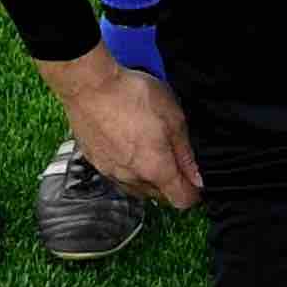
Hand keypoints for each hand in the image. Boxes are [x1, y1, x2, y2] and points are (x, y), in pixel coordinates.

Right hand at [43, 47, 202, 208]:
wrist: (90, 86)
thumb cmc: (132, 96)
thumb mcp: (174, 119)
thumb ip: (186, 153)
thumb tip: (196, 177)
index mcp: (156, 169)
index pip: (181, 200)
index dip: (194, 193)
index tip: (197, 182)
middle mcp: (131, 178)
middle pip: (159, 196)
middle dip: (171, 184)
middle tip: (175, 159)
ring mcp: (110, 172)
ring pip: (137, 188)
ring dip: (149, 178)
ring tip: (152, 151)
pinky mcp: (95, 162)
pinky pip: (118, 176)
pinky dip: (128, 169)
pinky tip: (130, 147)